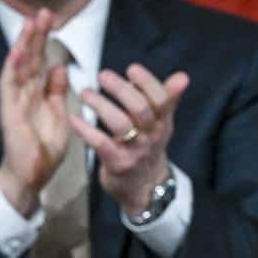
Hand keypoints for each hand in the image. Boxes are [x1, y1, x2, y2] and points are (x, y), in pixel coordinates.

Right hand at [0, 8, 73, 217]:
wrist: (31, 176)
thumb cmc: (43, 149)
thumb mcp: (58, 115)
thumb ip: (57, 91)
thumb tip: (59, 67)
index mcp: (36, 93)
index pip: (39, 60)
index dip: (44, 40)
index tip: (51, 19)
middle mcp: (23, 93)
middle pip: (28, 58)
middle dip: (35, 34)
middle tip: (43, 11)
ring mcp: (13, 101)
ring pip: (17, 66)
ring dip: (23, 44)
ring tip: (30, 23)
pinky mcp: (8, 112)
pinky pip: (8, 86)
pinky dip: (12, 67)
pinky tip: (17, 51)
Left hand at [75, 63, 190, 218]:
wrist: (143, 188)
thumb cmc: (147, 148)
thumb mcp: (161, 124)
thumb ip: (168, 98)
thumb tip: (183, 77)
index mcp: (162, 122)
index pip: (161, 98)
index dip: (147, 82)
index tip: (131, 69)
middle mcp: (151, 135)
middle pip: (140, 108)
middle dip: (121, 89)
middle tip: (103, 75)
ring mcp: (135, 151)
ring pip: (120, 124)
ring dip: (101, 105)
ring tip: (85, 93)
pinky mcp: (117, 164)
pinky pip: (101, 143)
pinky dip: (85, 129)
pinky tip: (74, 117)